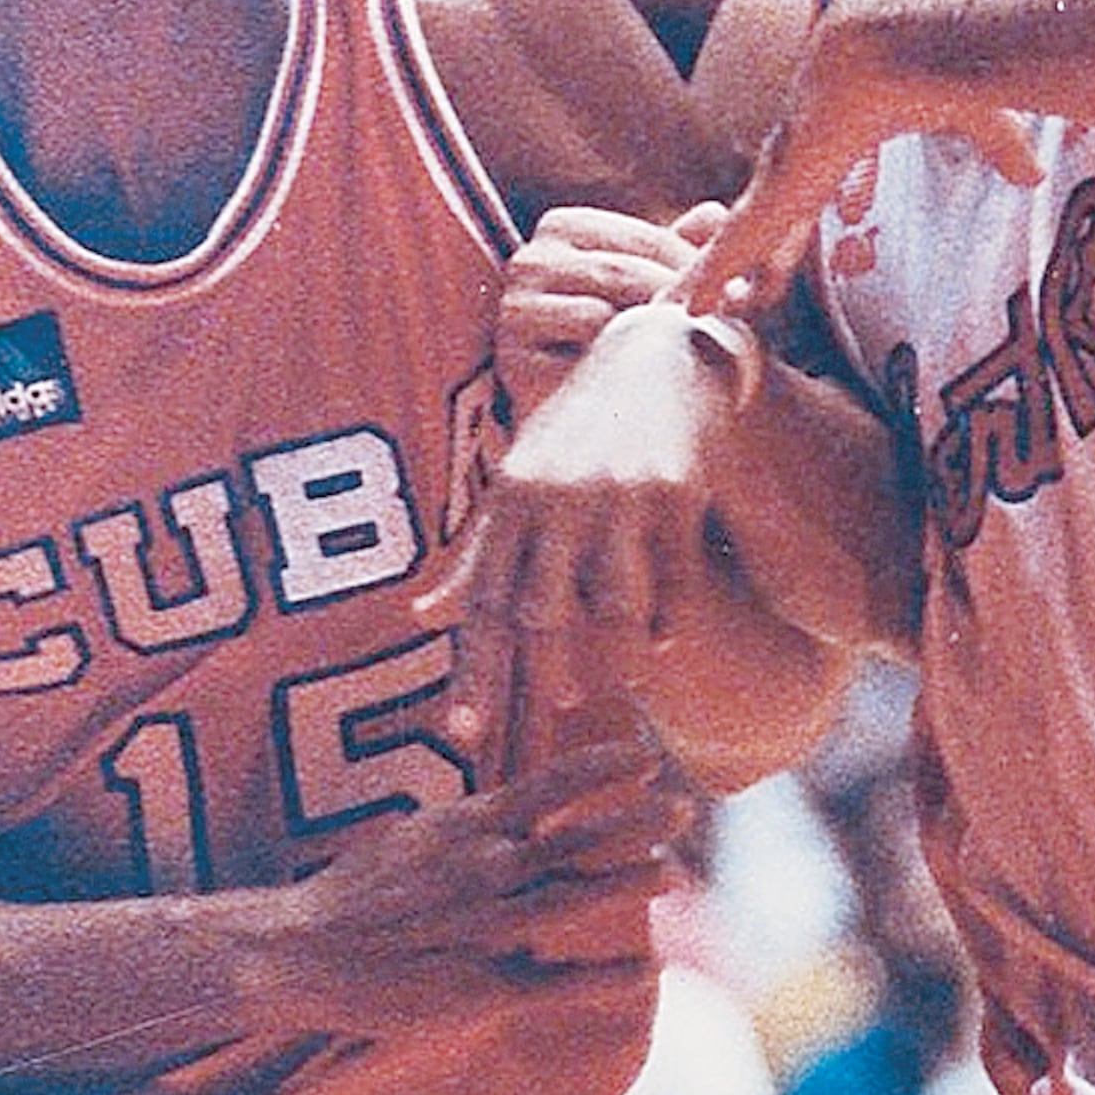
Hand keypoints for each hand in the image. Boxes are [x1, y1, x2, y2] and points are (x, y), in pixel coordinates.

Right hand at [276, 731, 692, 1037]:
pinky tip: (647, 970)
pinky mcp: (484, 987)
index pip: (552, 784)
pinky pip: (560, 982)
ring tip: (674, 872)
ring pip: (577, 898)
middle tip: (685, 807)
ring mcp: (489, 928)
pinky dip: (607, 975)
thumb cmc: (355, 893)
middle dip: (638, 822)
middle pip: (580, 838)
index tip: (647, 758)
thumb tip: (515, 806)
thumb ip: (472, 824)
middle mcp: (486, 870)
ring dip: (631, 882)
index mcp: (468, 827)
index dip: (606, 770)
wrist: (303, 953)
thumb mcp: (414, 834)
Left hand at [426, 302, 743, 695]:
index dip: (474, 673)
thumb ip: (476, 557)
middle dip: (540, 680)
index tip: (463, 736)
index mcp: (513, 498)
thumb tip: (418, 617)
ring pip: (614, 601)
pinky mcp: (676, 489)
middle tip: (546, 731)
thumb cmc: (578, 434)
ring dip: (615, 657)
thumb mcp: (520, 484)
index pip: (485, 602)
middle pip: (542, 611)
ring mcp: (619, 492)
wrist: (658, 357)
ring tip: (618, 689)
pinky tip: (660, 646)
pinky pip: (672, 576)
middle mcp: (559, 496)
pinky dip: (667, 617)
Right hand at [499, 203, 726, 420]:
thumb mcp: (665, 290)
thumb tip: (715, 213)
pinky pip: (579, 337)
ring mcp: (515, 304)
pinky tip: (650, 368)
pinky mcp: (511, 350)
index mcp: (564, 228)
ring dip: (657, 324)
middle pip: (625, 270)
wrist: (598, 425)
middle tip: (731, 322)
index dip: (696, 265)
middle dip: (681, 296)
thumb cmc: (635, 343)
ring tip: (698, 344)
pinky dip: (621, 351)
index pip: (643, 239)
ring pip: (605, 303)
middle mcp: (530, 258)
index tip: (742, 294)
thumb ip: (686, 249)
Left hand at [676, 41, 1038, 316]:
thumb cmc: (934, 60)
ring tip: (670, 309)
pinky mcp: (775, 191)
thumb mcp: (975, 117)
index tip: (782, 253)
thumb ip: (996, 148)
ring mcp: (781, 175)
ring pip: (732, 242)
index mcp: (837, 139)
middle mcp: (799, 157)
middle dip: (735, 259)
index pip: (805, 194)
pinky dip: (707, 281)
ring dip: (706, 277)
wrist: (901, 36)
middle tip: (712, 293)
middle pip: (758, 223)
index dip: (791, 229)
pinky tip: (681, 308)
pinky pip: (732, 251)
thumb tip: (1034, 173)